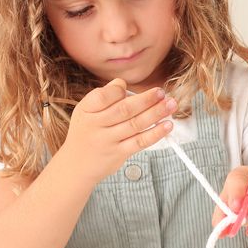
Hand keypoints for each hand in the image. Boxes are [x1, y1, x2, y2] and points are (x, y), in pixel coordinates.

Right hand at [61, 79, 176, 181]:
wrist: (76, 165)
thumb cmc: (86, 131)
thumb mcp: (85, 111)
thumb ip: (103, 96)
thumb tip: (122, 83)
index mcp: (86, 110)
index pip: (102, 97)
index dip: (117, 91)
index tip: (127, 87)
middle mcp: (96, 126)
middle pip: (124, 110)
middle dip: (146, 99)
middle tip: (161, 92)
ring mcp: (108, 141)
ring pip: (135, 125)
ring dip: (156, 113)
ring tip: (171, 104)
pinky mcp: (119, 153)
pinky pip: (140, 142)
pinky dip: (155, 133)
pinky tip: (167, 125)